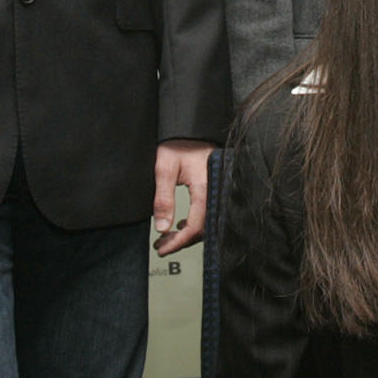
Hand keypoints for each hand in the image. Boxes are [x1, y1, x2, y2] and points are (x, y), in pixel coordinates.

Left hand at [153, 139, 214, 255]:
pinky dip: (193, 222)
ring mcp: (216, 188)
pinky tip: (180, 224)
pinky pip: (208, 211)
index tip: (162, 249)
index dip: (178, 242)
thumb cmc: (178, 143)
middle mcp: (215, 189)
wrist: (190, 128)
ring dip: (186, 233)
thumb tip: (162, 228)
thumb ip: (163, 199)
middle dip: (181, 241)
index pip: (195, 225)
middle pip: (203, 228)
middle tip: (161, 246)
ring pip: (206, 221)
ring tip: (166, 237)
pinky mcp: (214, 187)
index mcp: (205, 186)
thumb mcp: (164, 169)